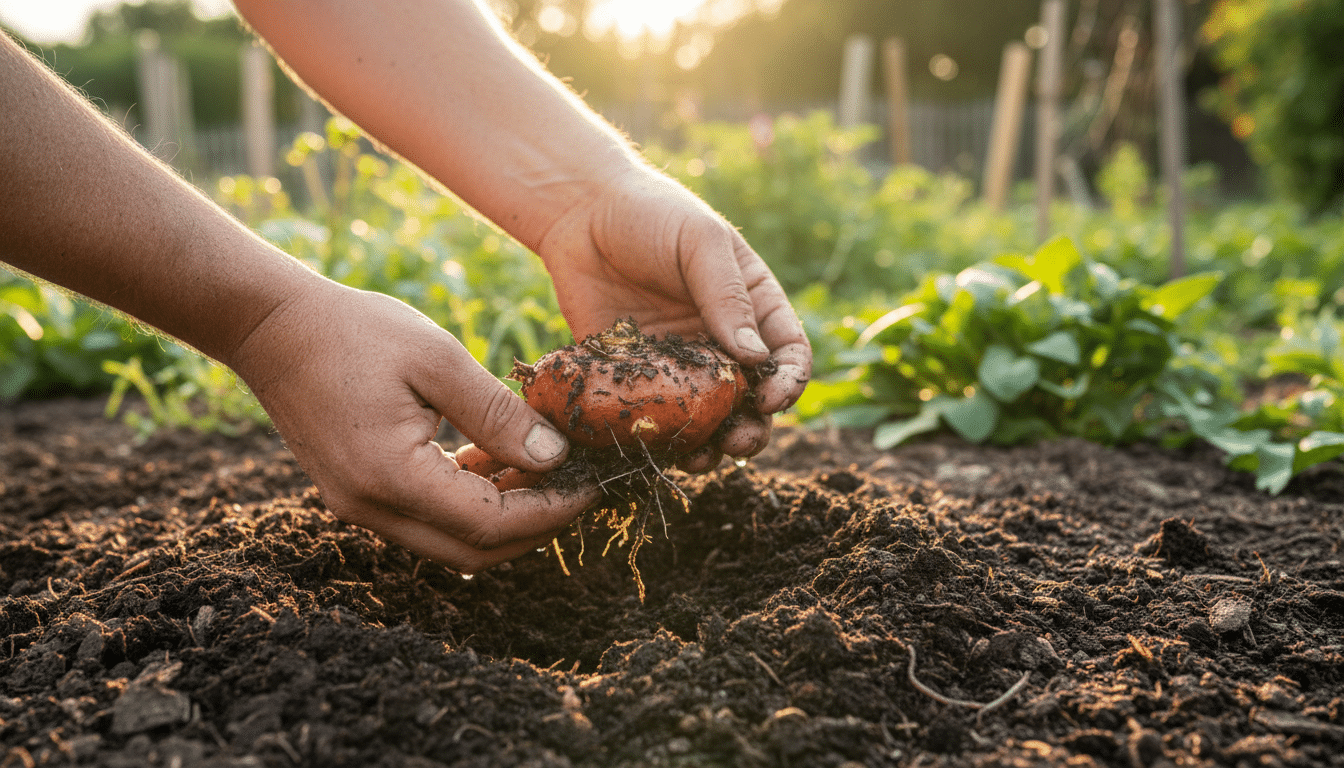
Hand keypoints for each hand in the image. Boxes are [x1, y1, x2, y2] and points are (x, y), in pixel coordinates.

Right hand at [227, 277, 599, 572]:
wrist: (270, 326)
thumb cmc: (354, 331)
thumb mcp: (438, 360)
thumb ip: (498, 415)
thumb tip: (555, 458)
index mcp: (392, 478)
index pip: (490, 525)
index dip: (549, 513)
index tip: (591, 486)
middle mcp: (371, 509)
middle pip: (473, 553)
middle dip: (534, 528)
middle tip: (577, 488)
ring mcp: (359, 508)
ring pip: (451, 542)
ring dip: (502, 517)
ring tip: (544, 470)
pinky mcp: (357, 495)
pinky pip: (426, 519)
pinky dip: (468, 502)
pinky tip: (494, 461)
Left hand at [536, 165, 811, 471]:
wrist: (578, 212)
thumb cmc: (651, 214)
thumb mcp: (700, 243)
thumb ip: (726, 296)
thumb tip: (755, 359)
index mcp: (753, 306)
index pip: (788, 353)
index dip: (789, 381)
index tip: (773, 399)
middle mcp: (721, 341)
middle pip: (751, 398)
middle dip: (752, 426)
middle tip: (739, 441)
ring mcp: (679, 363)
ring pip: (705, 417)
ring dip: (709, 443)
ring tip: (700, 457)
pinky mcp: (634, 376)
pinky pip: (653, 415)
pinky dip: (658, 437)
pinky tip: (654, 448)